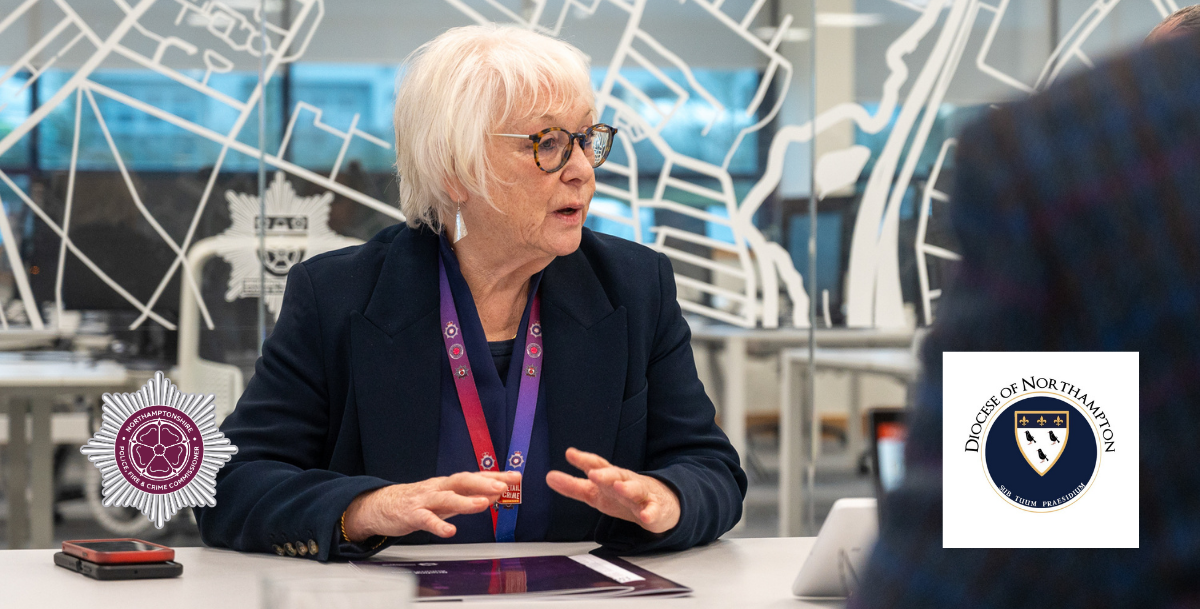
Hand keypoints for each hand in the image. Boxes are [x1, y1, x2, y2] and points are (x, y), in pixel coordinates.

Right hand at [341, 471, 520, 540]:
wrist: (381, 505)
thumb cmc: (418, 501)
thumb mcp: (446, 497)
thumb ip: (470, 496)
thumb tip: (498, 493)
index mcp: (448, 484)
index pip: (475, 476)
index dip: (495, 475)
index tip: (516, 476)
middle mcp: (439, 487)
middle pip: (462, 481)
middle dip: (484, 483)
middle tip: (504, 486)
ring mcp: (425, 500)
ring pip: (446, 498)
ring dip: (466, 501)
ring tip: (484, 504)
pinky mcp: (411, 514)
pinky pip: (426, 520)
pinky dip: (438, 525)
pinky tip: (450, 532)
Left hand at [546, 447, 679, 533]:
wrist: (660, 505)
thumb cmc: (622, 497)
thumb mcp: (595, 492)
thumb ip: (573, 486)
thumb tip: (549, 477)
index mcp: (610, 477)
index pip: (598, 465)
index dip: (584, 460)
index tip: (570, 454)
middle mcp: (626, 482)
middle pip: (616, 475)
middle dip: (605, 474)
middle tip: (594, 474)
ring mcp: (642, 495)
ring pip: (635, 489)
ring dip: (627, 488)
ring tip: (619, 488)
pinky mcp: (655, 509)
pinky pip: (653, 511)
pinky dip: (650, 513)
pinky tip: (646, 516)